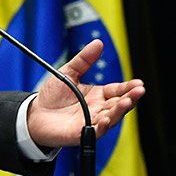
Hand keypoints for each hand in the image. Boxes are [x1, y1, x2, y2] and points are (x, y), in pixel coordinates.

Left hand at [26, 39, 144, 147]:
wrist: (36, 114)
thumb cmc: (53, 95)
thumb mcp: (69, 72)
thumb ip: (84, 59)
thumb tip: (98, 42)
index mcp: (98, 95)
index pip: (117, 91)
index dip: (128, 87)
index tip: (139, 83)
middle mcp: (98, 109)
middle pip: (118, 104)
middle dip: (130, 98)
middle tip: (138, 91)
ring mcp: (91, 121)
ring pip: (111, 118)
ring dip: (120, 110)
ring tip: (127, 102)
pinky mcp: (81, 133)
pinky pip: (95, 131)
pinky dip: (102, 126)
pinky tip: (105, 119)